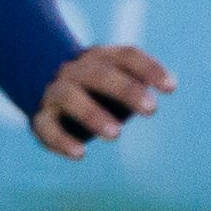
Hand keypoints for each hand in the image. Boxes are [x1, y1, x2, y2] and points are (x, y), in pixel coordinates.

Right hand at [31, 43, 174, 158]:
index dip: (149, 69)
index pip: (126, 56)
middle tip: (152, 109)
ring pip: (70, 97)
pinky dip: (62, 140)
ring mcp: (55, 92)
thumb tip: (170, 83)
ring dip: (93, 114)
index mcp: (99, 58)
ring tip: (116, 134)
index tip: (171, 88)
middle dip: (126, 90)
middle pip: (100, 74)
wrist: (39, 83)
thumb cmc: (93, 87)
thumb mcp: (116, 81)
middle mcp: (75, 70)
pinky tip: (80, 154)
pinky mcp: (40, 118)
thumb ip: (138, 83)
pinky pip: (47, 127)